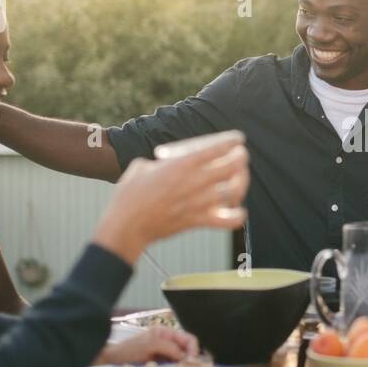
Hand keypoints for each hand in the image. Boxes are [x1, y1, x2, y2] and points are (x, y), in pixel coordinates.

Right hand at [93, 130, 249, 263]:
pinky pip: (228, 220)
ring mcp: (198, 203)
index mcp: (180, 164)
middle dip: (240, 158)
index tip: (238, 139)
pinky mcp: (198, 221)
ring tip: (240, 178)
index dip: (231, 141)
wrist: (126, 226)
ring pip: (234, 190)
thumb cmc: (130, 195)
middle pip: (232, 166)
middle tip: (240, 157)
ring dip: (241, 182)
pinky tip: (238, 209)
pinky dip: (237, 215)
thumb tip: (168, 163)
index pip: (216, 148)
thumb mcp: (142, 167)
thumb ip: (162, 162)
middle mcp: (194, 182)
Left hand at [94, 326, 200, 364]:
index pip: (189, 339)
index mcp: (166, 333)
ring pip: (181, 362)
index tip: (192, 363)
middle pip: (187, 351)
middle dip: (189, 361)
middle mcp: (167, 343)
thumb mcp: (149, 345)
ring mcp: (163, 355)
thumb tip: (185, 357)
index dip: (194, 350)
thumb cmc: (127, 350)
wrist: (110, 362)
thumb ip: (169, 348)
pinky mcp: (160, 366)